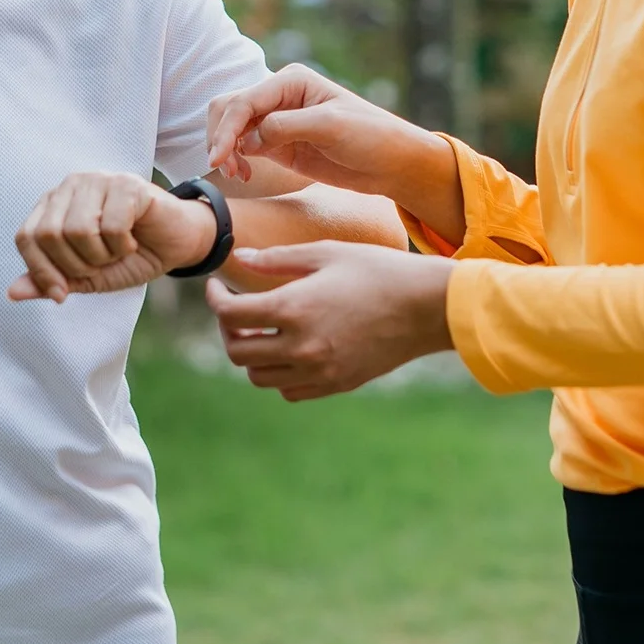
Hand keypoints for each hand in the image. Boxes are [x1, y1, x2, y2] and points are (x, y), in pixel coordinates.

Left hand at [9, 171, 217, 301]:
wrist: (176, 246)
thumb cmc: (129, 256)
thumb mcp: (86, 277)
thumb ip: (50, 280)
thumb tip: (12, 293)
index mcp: (54, 204)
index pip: (26, 237)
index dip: (41, 271)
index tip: (61, 294)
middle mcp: (71, 185)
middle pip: (50, 234)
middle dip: (76, 265)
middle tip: (100, 264)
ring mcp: (99, 179)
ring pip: (79, 230)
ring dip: (101, 255)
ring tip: (117, 251)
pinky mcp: (127, 184)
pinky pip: (111, 227)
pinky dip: (123, 246)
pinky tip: (133, 240)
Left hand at [204, 241, 456, 399]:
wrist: (428, 308)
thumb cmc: (379, 271)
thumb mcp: (326, 253)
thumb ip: (277, 259)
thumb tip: (240, 259)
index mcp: (294, 309)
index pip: (231, 314)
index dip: (214, 299)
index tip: (217, 288)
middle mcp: (301, 347)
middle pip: (237, 352)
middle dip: (228, 329)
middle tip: (237, 310)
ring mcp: (319, 371)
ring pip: (259, 377)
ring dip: (251, 354)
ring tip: (262, 331)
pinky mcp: (336, 384)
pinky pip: (289, 391)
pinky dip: (278, 374)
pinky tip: (289, 350)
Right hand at [205, 65, 461, 237]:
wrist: (392, 163)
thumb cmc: (370, 135)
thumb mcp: (331, 126)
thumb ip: (287, 127)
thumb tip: (247, 139)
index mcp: (291, 81)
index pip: (245, 100)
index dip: (227, 128)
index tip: (220, 157)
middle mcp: (278, 97)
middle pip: (229, 108)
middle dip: (220, 136)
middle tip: (227, 167)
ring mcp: (276, 121)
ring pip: (231, 128)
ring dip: (225, 149)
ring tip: (237, 173)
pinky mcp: (278, 145)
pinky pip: (243, 147)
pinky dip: (235, 159)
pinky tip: (244, 174)